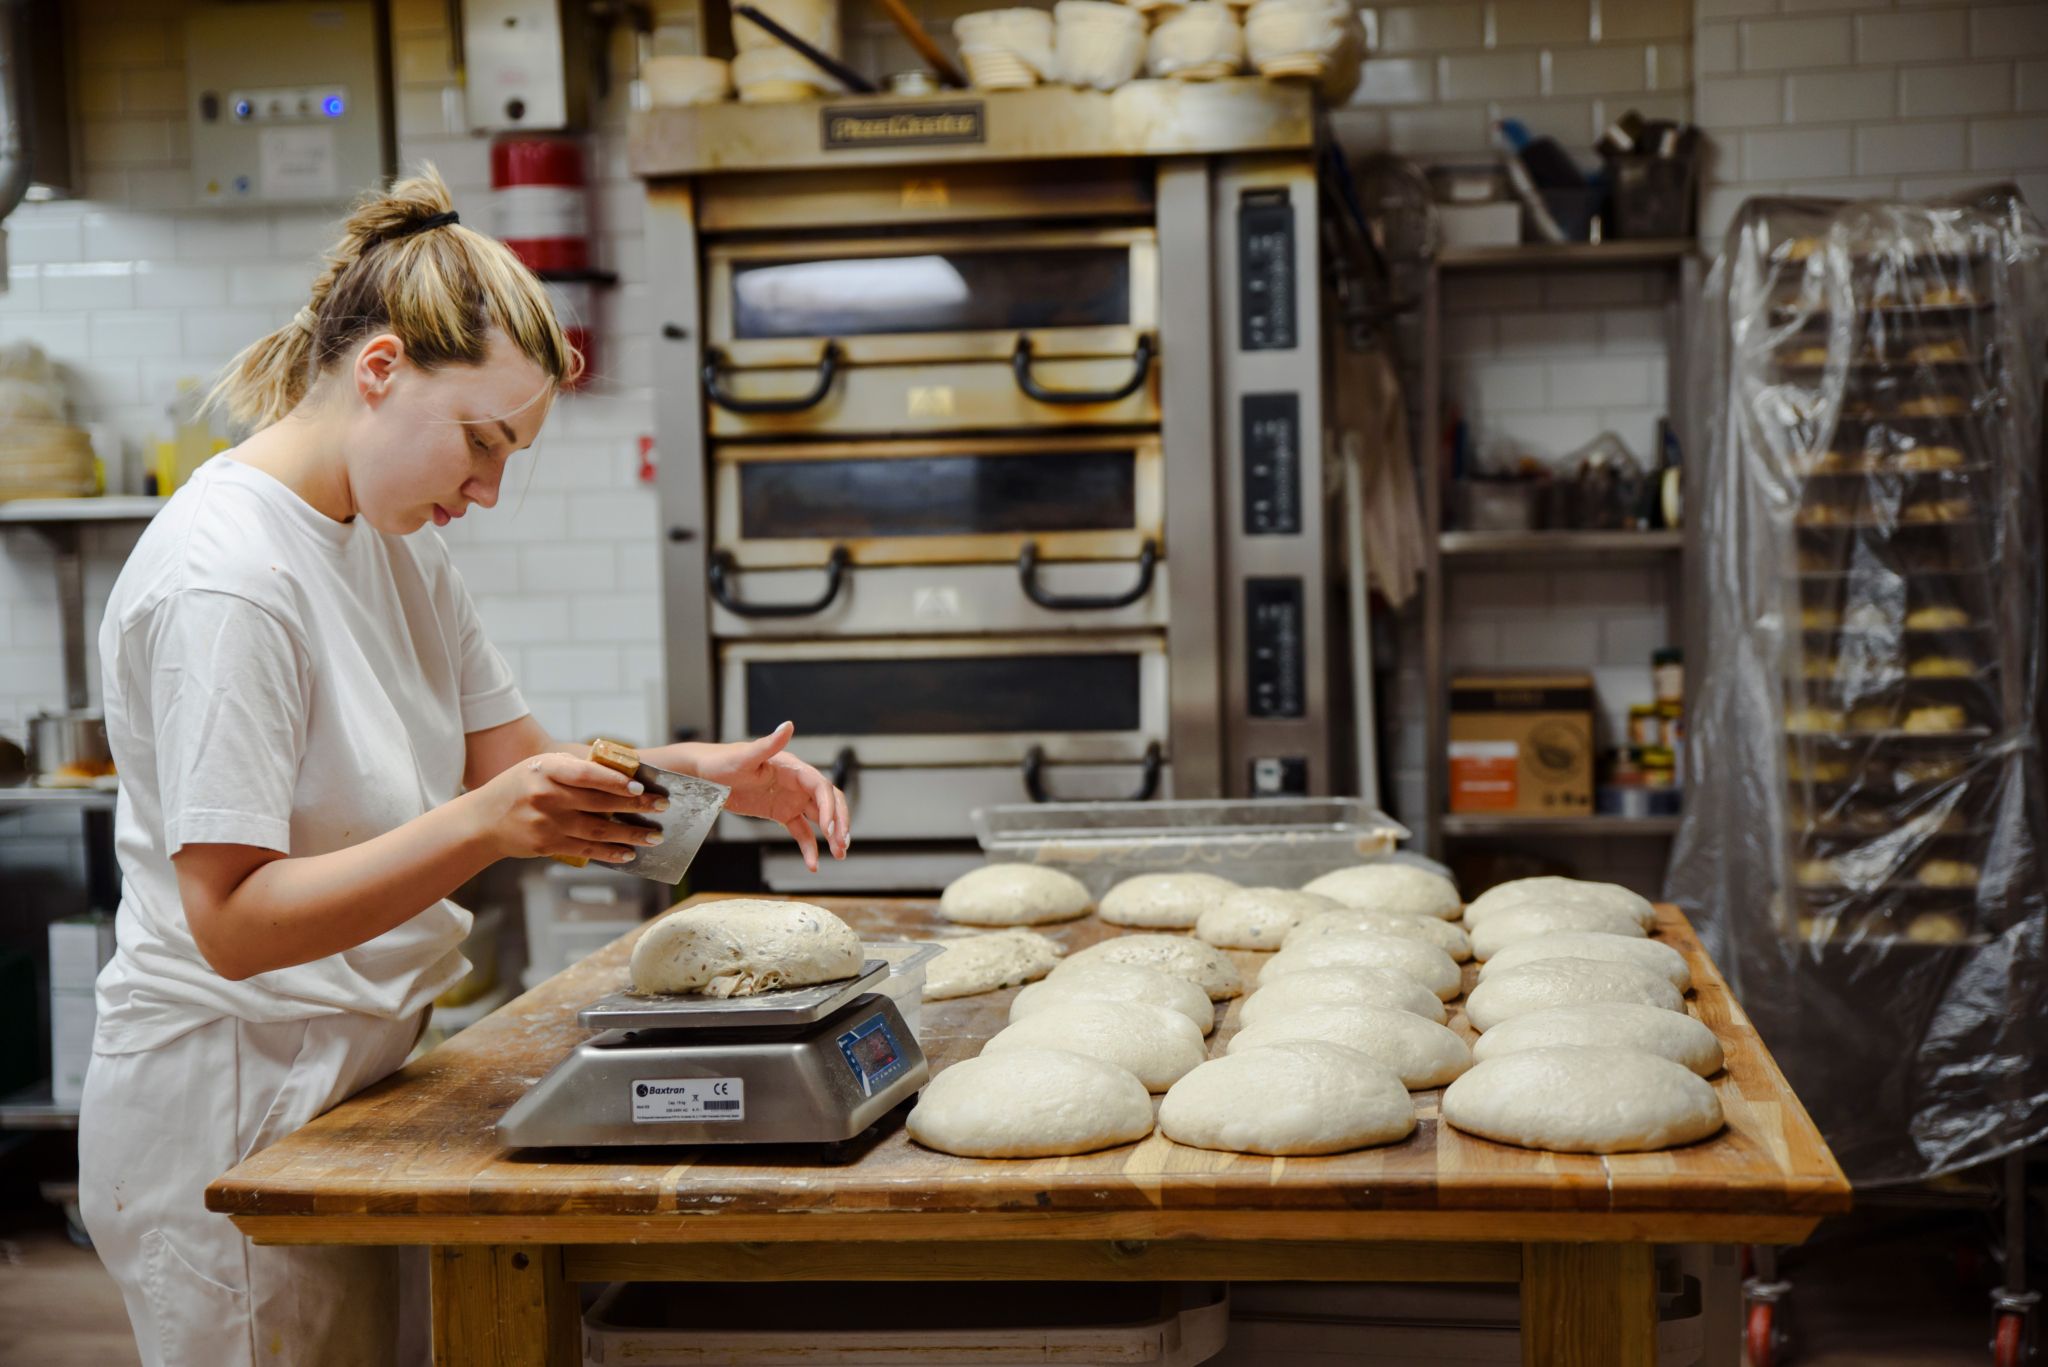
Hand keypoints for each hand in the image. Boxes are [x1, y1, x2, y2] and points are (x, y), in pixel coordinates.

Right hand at [469, 752, 667, 862]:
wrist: (483, 820)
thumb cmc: (521, 785)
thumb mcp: (541, 766)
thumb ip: (575, 767)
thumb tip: (621, 772)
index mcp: (546, 769)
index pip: (587, 775)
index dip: (615, 782)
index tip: (641, 787)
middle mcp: (545, 796)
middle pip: (599, 803)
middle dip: (635, 806)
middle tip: (662, 807)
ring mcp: (546, 824)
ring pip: (597, 831)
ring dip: (630, 835)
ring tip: (655, 836)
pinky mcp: (547, 845)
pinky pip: (585, 851)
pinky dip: (610, 853)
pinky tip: (629, 853)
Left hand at [685, 722, 849, 870]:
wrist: (706, 776)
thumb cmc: (723, 762)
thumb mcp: (745, 757)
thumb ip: (769, 744)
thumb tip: (788, 725)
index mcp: (793, 768)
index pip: (820, 787)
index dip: (829, 808)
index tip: (830, 829)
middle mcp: (797, 783)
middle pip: (829, 802)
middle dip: (840, 823)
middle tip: (842, 845)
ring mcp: (791, 799)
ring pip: (820, 818)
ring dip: (832, 835)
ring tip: (839, 855)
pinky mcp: (782, 813)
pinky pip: (801, 831)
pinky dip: (809, 846)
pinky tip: (813, 863)